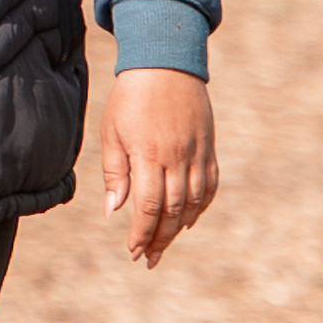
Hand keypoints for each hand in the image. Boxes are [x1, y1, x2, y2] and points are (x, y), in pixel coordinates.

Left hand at [101, 70, 218, 268]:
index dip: (142, 234)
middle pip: (172, 211)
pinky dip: (200, 207)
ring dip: (179, 229)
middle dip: (160, 239)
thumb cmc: (130, 98)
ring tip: (164, 245)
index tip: (133, 251)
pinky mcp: (208, 147)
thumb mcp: (112, 132)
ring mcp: (196, 153)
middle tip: (148, 259)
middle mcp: (177, 157)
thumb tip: (114, 212)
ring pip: (193, 203)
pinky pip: (209, 186)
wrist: (165, 63)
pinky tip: (187, 220)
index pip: (149, 207)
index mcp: (149, 154)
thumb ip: (116, 173)